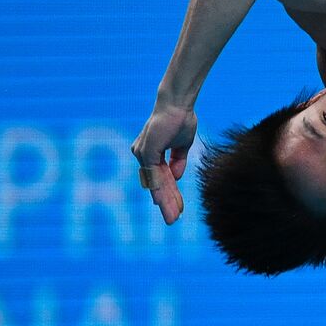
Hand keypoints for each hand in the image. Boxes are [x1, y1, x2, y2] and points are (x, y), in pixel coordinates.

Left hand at [131, 103, 196, 224]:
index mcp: (151, 153)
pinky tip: (164, 202)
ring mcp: (143, 154)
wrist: (178, 104)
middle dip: (167, 203)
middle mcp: (143, 155)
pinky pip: (155, 176)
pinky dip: (160, 189)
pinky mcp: (146, 152)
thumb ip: (178, 161)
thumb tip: (176, 178)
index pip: (162, 179)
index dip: (171, 194)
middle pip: (157, 184)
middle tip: (173, 221)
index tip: (179, 209)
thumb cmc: (180, 118)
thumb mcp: (183, 144)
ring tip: (172, 218)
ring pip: (156, 184)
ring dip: (165, 202)